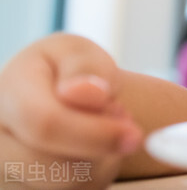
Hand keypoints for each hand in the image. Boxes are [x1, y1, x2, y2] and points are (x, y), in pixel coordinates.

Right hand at [0, 33, 141, 188]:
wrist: (53, 95)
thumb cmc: (65, 71)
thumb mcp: (78, 51)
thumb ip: (84, 67)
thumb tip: (87, 93)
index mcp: (6, 93)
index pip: (45, 124)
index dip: (94, 133)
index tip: (132, 134)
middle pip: (52, 166)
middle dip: (101, 148)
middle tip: (122, 121)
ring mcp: (5, 170)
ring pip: (65, 186)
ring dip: (101, 161)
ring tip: (105, 128)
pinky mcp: (24, 189)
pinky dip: (94, 176)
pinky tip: (94, 151)